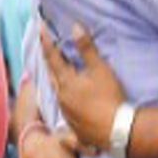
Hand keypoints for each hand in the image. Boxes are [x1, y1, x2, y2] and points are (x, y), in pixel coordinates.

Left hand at [41, 21, 126, 154]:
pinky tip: (71, 99)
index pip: (52, 57)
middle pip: (51, 75)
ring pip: (57, 92)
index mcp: (65, 82)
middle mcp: (61, 97)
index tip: (40, 28)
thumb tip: (75, 27)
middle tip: (47, 48)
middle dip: (49, 60)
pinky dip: (66, 98)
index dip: (46, 42)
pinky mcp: (73, 125)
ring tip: (60, 71)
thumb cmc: (109, 98)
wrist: (117, 131)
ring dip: (57, 79)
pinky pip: (65, 107)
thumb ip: (87, 48)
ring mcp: (66, 112)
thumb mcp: (100, 70)